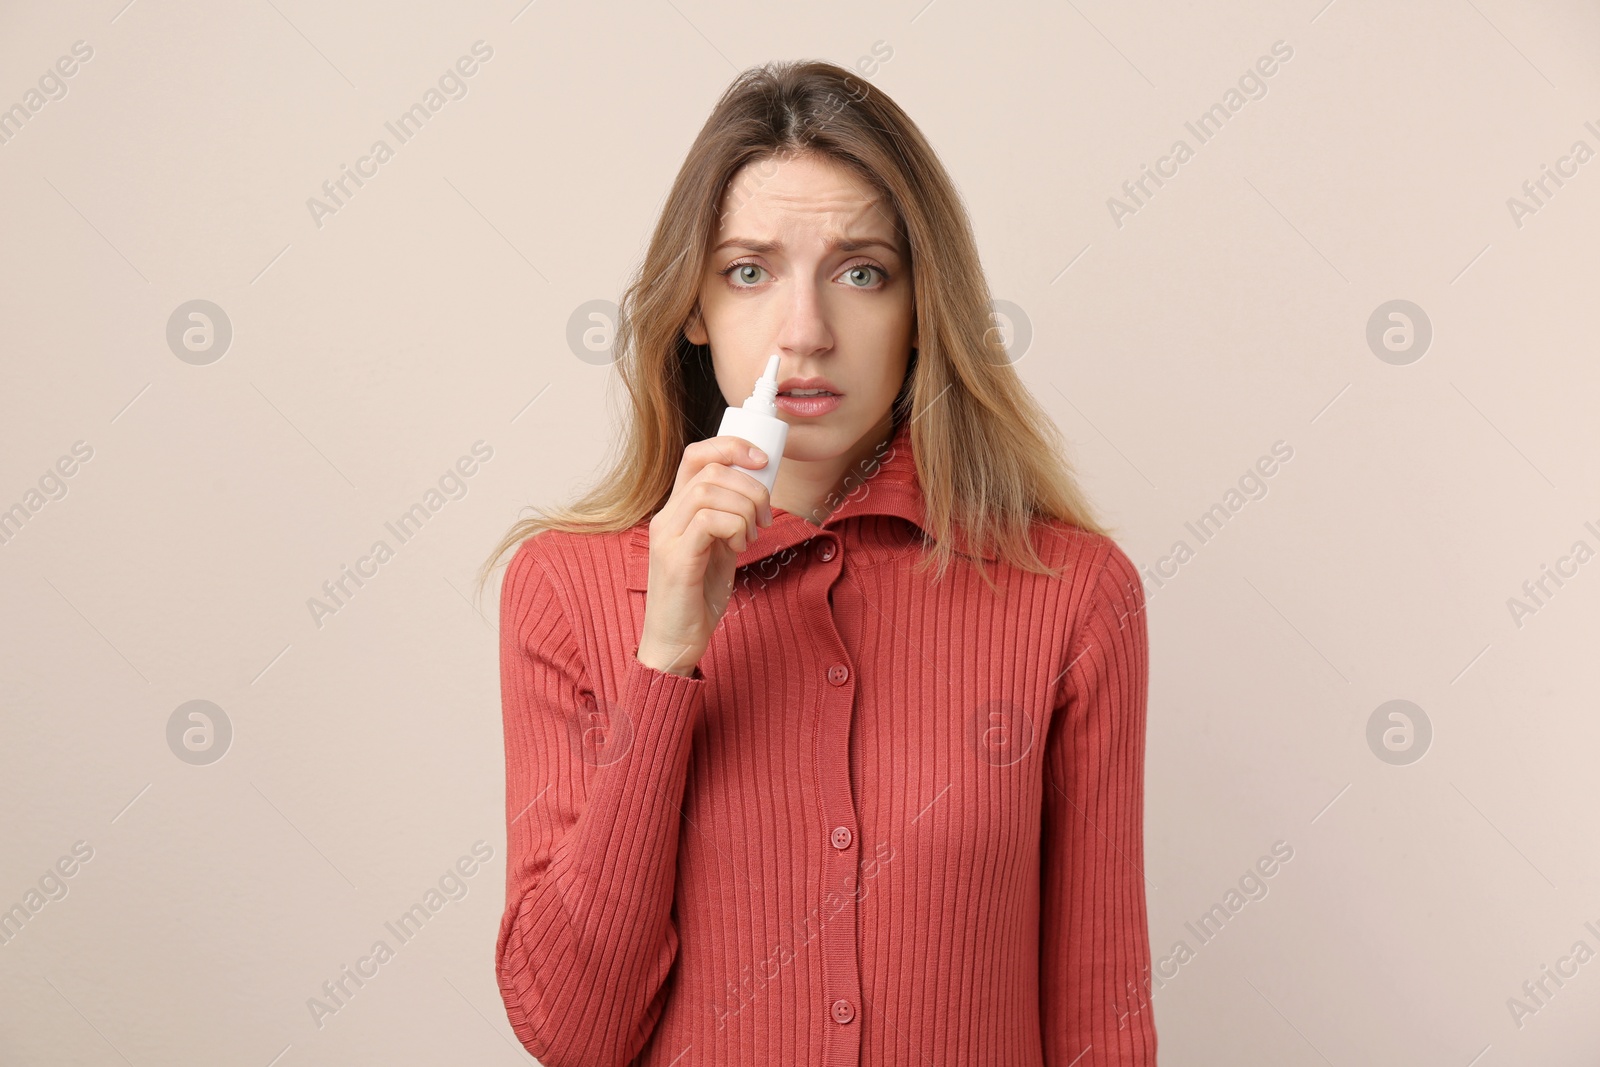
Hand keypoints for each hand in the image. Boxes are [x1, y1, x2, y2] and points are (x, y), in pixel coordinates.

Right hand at [636, 436, 774, 675]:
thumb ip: (728, 519)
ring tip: (752, 536)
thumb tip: (758, 491)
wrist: (675, 642)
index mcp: (676, 510)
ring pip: (709, 491)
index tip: (763, 461)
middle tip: (764, 518)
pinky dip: (735, 528)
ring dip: (745, 509)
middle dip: (751, 486)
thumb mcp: (717, 548)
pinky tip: (740, 548)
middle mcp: (665, 517)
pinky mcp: (675, 559)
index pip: (697, 455)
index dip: (732, 447)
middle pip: (710, 470)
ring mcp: (666, 537)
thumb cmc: (697, 597)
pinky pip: (708, 521)